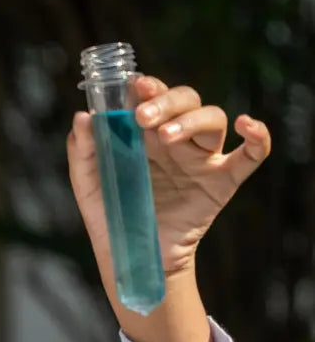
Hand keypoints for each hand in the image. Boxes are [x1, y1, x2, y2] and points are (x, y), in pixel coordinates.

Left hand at [67, 76, 269, 287]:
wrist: (131, 255)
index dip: (149, 86)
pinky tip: (246, 124)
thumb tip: (83, 117)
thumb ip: (83, 149)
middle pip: (187, 100)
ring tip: (166, 136)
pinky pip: (252, 155)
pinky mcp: (222, 182)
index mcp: (146, 132)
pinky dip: (258, 137)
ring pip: (213, 119)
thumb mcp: (88, 182)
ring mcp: (201, 158)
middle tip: (143, 117)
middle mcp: (177, 139)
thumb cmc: (111, 214)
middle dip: (167, 101)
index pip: (155, 96)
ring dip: (193, 120)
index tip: (135, 86)